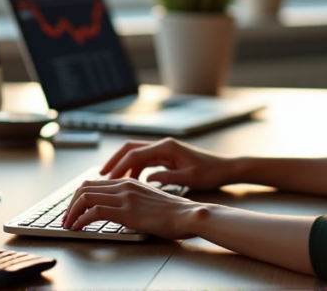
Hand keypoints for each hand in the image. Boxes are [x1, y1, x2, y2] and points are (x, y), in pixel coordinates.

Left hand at [61, 177, 205, 238]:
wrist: (187, 215)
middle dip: (71, 203)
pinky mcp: (127, 211)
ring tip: (68, 224)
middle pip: (86, 187)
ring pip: (86, 197)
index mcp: (130, 182)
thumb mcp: (149, 202)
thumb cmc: (173, 213)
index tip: (74, 209)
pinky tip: (78, 227)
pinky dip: (81, 219)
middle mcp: (125, 186)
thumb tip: (118, 212)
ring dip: (71, 212)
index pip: (95, 183)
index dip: (79, 196)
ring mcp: (125, 197)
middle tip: (66, 218)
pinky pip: (95, 212)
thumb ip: (133, 202)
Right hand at [100, 137, 234, 190]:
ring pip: (136, 154)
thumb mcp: (190, 179)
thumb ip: (168, 179)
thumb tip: (147, 180)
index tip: (107, 178)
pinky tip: (130, 182)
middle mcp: (163, 145)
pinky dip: (134, 169)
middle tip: (101, 175)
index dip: (119, 166)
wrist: (225, 168)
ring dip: (123, 165)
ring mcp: (164, 149)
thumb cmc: (210, 173)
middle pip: (130, 148)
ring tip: (112, 181)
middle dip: (115, 160)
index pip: (135, 154)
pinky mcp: (166, 156)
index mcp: (167, 147)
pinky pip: (144, 160)